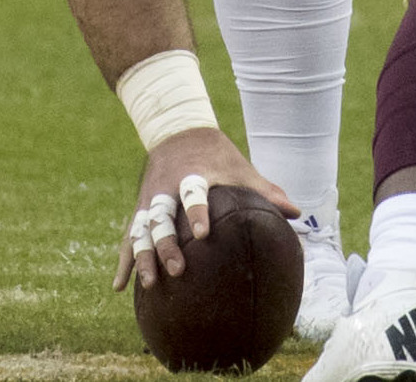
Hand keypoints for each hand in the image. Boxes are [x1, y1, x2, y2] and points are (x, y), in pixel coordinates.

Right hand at [113, 126, 296, 291]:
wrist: (176, 130)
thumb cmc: (215, 154)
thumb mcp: (238, 166)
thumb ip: (263, 189)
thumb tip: (296, 212)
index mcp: (191, 175)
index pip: (192, 193)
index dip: (196, 212)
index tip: (202, 234)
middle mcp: (165, 188)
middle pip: (161, 217)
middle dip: (166, 244)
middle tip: (177, 270)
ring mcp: (149, 200)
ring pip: (140, 229)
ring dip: (143, 256)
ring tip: (149, 284)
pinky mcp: (139, 208)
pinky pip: (128, 236)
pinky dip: (124, 260)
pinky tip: (120, 286)